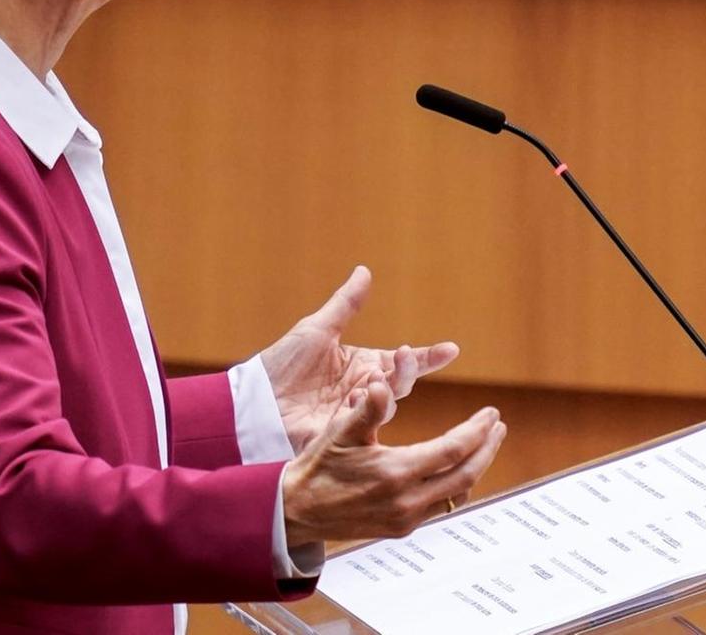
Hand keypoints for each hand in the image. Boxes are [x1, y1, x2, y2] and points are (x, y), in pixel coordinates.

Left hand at [259, 265, 459, 451]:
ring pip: (388, 405)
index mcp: (362, 365)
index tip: (451, 349)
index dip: (428, 357)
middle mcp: (364, 390)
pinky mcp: (344, 436)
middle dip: (407, 369)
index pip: (403, 362)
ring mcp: (356, 414)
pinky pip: (365, 426)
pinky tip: (352, 401)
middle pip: (401, 382)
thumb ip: (345, 304)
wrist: (254, 401)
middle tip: (402, 357)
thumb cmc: (281, 364)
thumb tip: (364, 270)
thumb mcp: (317, 329)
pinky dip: (363, 412)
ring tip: (373, 380)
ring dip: (386, 390)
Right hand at [281, 379, 505, 545]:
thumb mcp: (340, 431)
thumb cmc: (317, 466)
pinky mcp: (401, 528)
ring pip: (457, 493)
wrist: (296, 510)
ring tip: (484, 444)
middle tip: (498, 426)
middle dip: (488, 448)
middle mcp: (406, 500)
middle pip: (466, 474)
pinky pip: (441, 505)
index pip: (453, 449)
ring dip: (476, 467)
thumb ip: (366, 407)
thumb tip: (380, 382)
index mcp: (395, 472)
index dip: (477, 430)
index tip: (492, 413)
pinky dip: (456, 484)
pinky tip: (457, 468)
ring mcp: (406, 518)